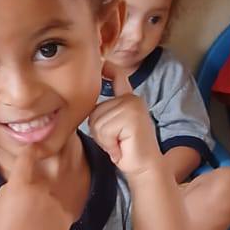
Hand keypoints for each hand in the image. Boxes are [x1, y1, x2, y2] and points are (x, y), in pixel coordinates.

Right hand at [0, 145, 73, 229]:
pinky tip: (55, 205)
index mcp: (20, 184)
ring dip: (64, 175)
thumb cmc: (2, 227)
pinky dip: (63, 201)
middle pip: (54, 161)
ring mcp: (56, 204)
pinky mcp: (66, 216)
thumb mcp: (0, 197)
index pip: (29, 154)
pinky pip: (68, 200)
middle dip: (58, 150)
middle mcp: (41, 191)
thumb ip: (17, 180)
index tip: (36, 144)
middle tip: (64, 142)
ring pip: (64, 180)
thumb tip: (30, 169)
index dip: (32, 147)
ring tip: (59, 176)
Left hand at [89, 63, 163, 179]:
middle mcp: (131, 98)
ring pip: (97, 122)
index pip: (118, 77)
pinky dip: (109, 144)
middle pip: (94, 111)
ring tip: (120, 144)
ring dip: (104, 139)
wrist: (145, 167)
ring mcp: (133, 105)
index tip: (102, 62)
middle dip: (99, 132)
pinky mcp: (132, 116)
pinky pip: (105, 129)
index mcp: (128, 99)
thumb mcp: (112, 128)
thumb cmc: (126, 151)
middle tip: (117, 141)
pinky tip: (122, 147)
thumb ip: (104, 114)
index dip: (108, 69)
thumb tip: (83, 104)